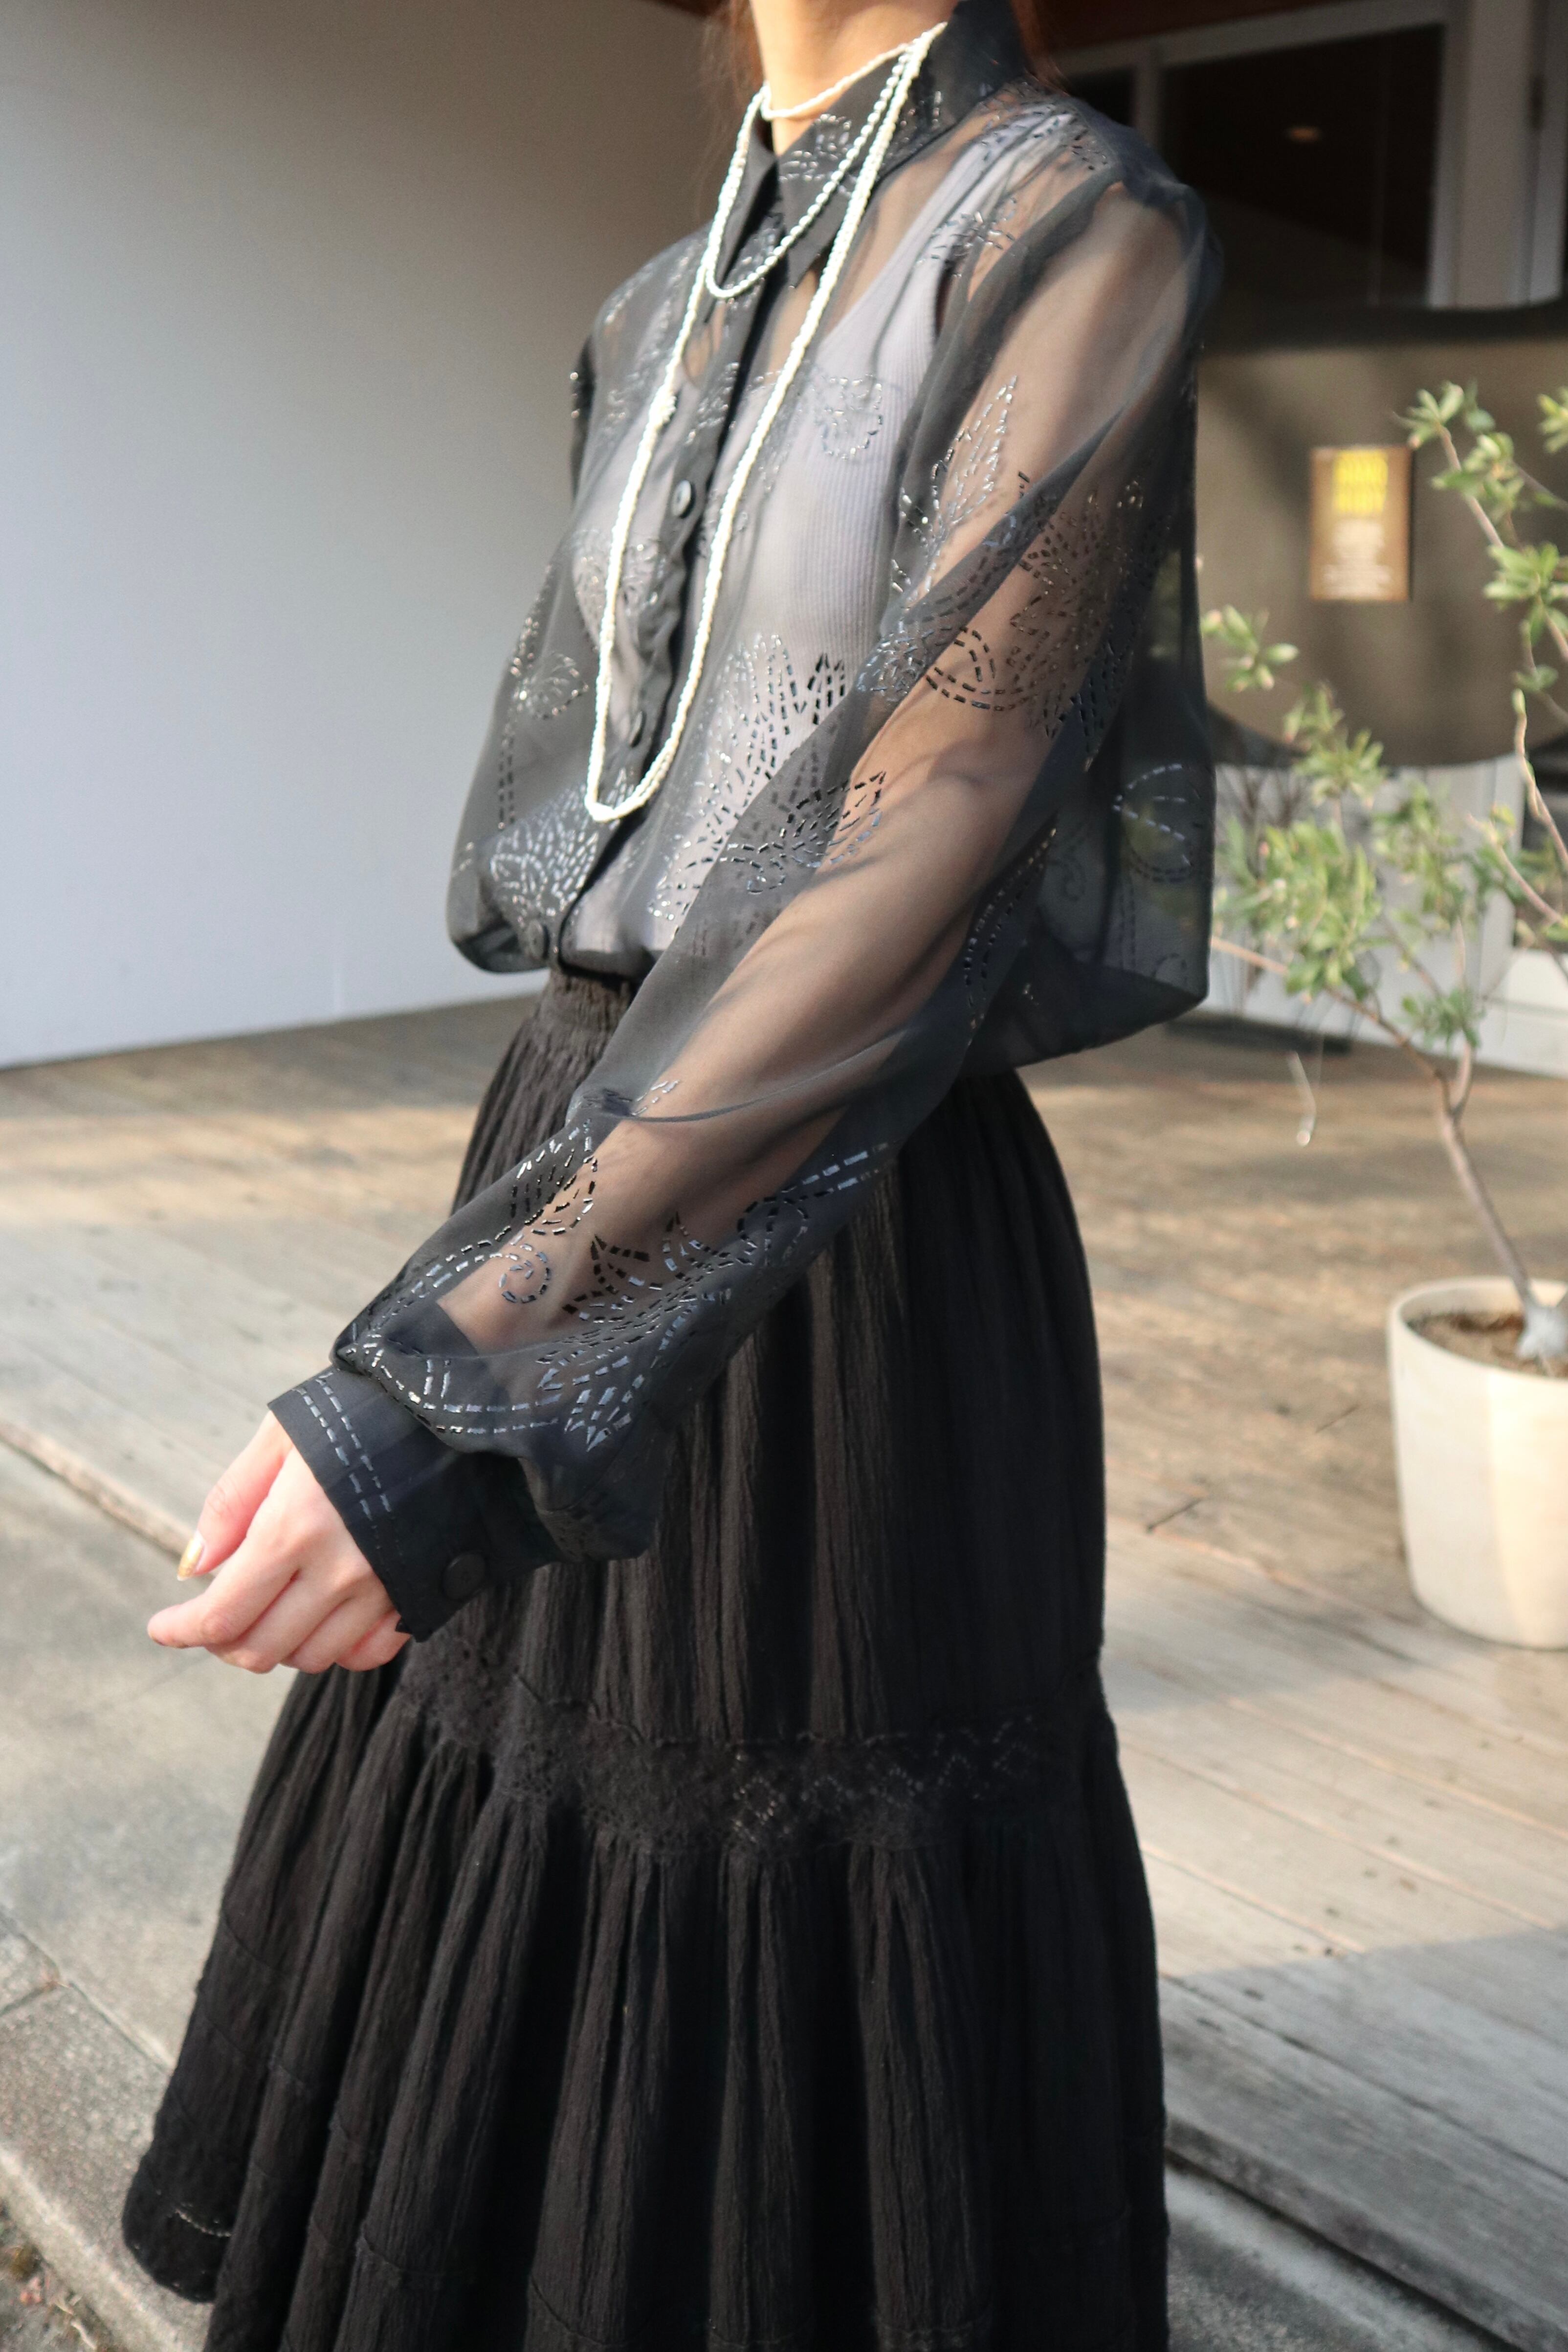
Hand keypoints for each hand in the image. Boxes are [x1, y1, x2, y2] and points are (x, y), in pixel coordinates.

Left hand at [148, 1413, 409, 1674]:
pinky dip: (335, 1647)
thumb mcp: (280, 1436)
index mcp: (294, 1526)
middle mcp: (339, 1569)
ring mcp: (383, 1587)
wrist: (452, 1408)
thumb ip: (231, 1502)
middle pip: (260, 1647)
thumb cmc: (358, 1411)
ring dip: (277, 1643)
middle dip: (222, 1641)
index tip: (162, 1627)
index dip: (182, 1630)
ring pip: (311, 1656)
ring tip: (269, 1605)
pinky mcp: (417, 1592)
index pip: (223, 1614)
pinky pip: (366, 1653)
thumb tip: (193, 1568)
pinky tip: (321, 1614)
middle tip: (213, 1616)